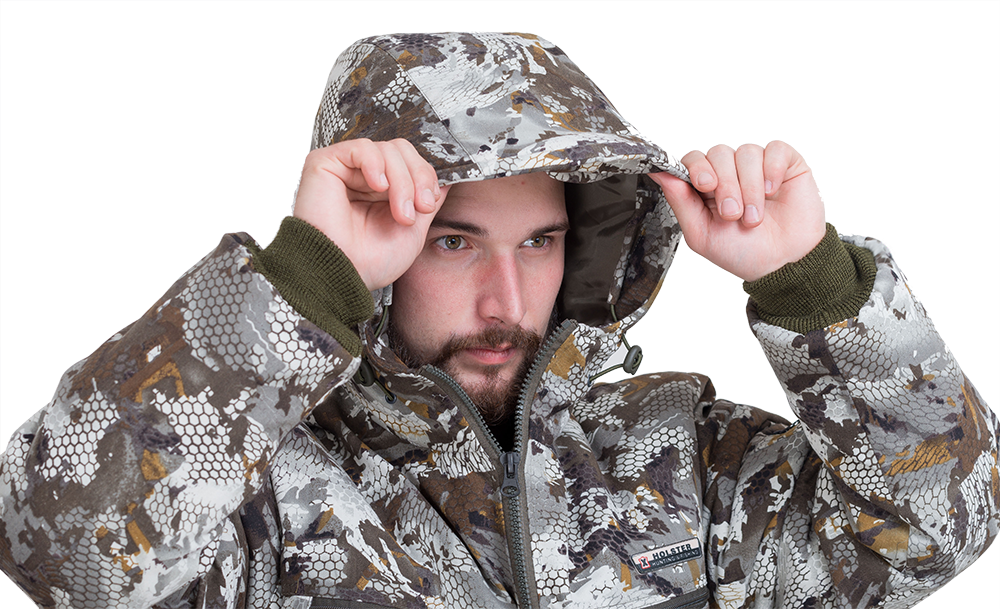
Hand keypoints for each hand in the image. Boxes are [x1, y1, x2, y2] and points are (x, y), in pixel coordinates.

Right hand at [293, 138, 449, 290]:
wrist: (343, 274)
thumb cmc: (369, 262)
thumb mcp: (414, 229)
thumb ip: (426, 200)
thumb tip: (444, 180)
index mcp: (381, 193)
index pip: (410, 163)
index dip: (425, 178)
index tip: (428, 204)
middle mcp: (363, 179)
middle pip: (401, 151)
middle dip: (417, 178)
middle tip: (417, 208)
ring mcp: (345, 170)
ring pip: (386, 150)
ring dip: (401, 180)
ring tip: (398, 211)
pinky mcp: (324, 164)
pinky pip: (361, 147)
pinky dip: (376, 163)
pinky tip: (377, 186)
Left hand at [649, 142, 826, 281]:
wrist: (781, 264)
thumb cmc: (742, 252)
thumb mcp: (701, 233)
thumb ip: (680, 201)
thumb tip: (658, 173)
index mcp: (706, 188)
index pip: (694, 159)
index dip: (698, 168)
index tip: (704, 186)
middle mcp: (730, 172)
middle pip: (719, 154)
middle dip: (726, 186)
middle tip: (733, 214)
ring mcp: (757, 167)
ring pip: (746, 153)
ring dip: (750, 188)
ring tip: (754, 217)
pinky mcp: (784, 165)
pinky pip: (775, 150)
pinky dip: (772, 170)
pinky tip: (773, 192)